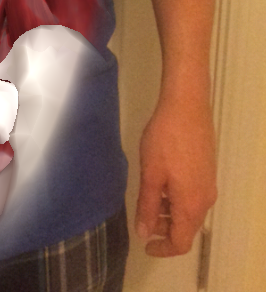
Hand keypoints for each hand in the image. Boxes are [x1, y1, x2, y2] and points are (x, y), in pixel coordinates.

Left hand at [135, 96, 216, 255]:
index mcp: (191, 204)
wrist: (187, 105)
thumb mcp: (150, 174)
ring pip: (191, 210)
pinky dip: (178, 199)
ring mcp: (209, 183)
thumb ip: (147, 206)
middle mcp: (205, 198)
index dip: (162, 248)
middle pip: (188, 228)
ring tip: (150, 199)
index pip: (181, 242)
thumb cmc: (165, 140)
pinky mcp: (208, 168)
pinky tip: (163, 181)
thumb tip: (144, 233)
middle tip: (144, 220)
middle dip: (165, 230)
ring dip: (171, 213)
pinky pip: (194, 195)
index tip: (145, 244)